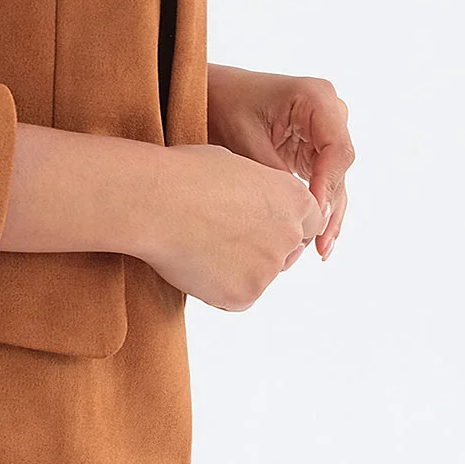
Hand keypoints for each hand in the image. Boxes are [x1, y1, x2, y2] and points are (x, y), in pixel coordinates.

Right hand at [136, 143, 326, 310]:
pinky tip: (193, 264)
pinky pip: (236, 297)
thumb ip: (258, 192)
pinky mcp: (244, 295)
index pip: (309, 222)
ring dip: (237, 269)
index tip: (263, 225)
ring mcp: (268, 269)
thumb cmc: (186, 175)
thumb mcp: (235, 166)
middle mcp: (289, 235)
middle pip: (285, 253)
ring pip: (258, 276)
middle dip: (263, 250)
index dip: (284, 224)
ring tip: (198, 245)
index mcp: (294, 199)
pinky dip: (217, 288)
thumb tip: (251, 206)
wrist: (155, 201)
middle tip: (225, 238)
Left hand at [205, 64, 354, 263]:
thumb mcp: (247, 141)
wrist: (211, 94)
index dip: (328, 186)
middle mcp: (329, 113)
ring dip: (329, 214)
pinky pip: (323, 180)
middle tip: (319, 245)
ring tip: (321, 251)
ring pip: (335, 179)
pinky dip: (319, 207)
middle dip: (330, 206)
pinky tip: (317, 240)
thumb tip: (299, 215)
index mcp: (317, 98)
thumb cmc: (224, 105)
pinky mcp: (314, 148)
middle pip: (340, 167)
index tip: (313, 216)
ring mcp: (324, 131)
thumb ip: (275, 175)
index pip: (337, 150)